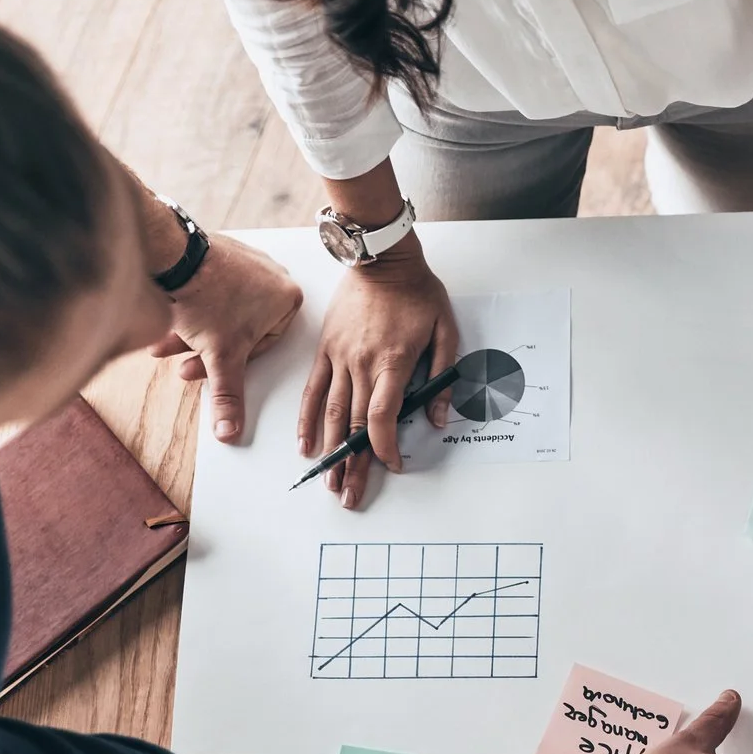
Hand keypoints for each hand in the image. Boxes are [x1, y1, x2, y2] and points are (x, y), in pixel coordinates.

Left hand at [149, 230, 301, 442]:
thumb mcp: (221, 357)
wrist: (174, 256)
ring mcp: (250, 261)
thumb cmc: (208, 297)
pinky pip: (213, 288)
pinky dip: (194, 305)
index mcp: (289, 299)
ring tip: (170, 339)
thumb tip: (231, 429)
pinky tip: (174, 315)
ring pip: (224, 310)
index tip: (211, 365)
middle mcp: (275, 276)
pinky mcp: (224, 252)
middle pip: (240, 328)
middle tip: (185, 358)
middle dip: (206, 347)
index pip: (263, 345)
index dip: (232, 361)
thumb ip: (228, 396)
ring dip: (196, 330)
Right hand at [297, 240, 457, 509]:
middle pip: (356, 424)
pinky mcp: (325, 350)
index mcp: (393, 362)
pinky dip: (308, 419)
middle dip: (353, 464)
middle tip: (349, 495)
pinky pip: (313, 389)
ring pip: (332, 412)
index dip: (384, 447)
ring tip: (328, 481)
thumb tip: (438, 418)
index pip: (382, 417)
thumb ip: (444, 379)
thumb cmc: (418, 292)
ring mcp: (339, 357)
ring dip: (330, 450)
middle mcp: (361, 364)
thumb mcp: (446, 331)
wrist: (381, 258)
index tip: (391, 465)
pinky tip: (306, 444)